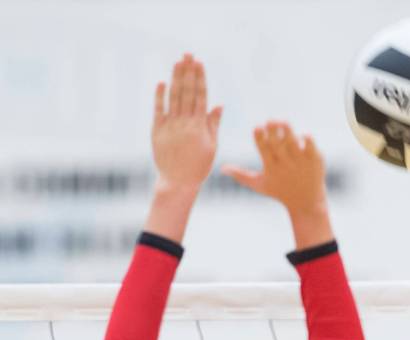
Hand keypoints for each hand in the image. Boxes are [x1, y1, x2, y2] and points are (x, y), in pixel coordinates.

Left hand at [152, 54, 221, 190]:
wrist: (178, 182)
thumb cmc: (199, 166)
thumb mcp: (211, 146)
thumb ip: (213, 124)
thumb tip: (219, 104)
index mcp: (199, 126)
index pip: (200, 96)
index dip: (200, 78)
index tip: (199, 63)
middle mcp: (184, 123)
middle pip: (186, 92)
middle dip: (188, 72)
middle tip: (187, 54)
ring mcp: (170, 125)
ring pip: (173, 97)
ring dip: (176, 78)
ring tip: (178, 62)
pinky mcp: (157, 130)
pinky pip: (158, 109)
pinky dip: (160, 95)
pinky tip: (162, 82)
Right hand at [222, 123, 326, 216]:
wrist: (307, 204)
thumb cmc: (280, 192)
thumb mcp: (260, 185)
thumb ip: (241, 175)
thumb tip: (221, 169)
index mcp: (271, 167)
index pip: (263, 148)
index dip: (260, 137)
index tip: (257, 128)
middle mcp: (285, 163)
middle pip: (277, 143)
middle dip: (273, 131)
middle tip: (270, 122)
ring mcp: (300, 161)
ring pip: (293, 142)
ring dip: (287, 130)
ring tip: (282, 123)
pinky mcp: (314, 160)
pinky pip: (311, 146)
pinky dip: (307, 139)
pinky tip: (303, 135)